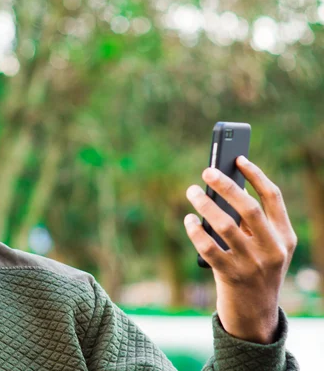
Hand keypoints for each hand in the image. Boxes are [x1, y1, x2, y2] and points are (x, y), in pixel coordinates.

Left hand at [184, 156, 296, 343]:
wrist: (255, 315)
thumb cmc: (254, 270)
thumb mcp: (263, 247)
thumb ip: (249, 223)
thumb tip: (221, 188)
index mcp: (284, 237)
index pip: (273, 198)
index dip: (256, 175)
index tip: (238, 158)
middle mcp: (273, 250)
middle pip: (249, 208)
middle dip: (227, 186)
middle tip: (206, 171)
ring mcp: (253, 265)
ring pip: (225, 225)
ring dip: (205, 205)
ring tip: (192, 191)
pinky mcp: (231, 277)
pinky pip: (208, 248)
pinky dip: (195, 231)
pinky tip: (188, 220)